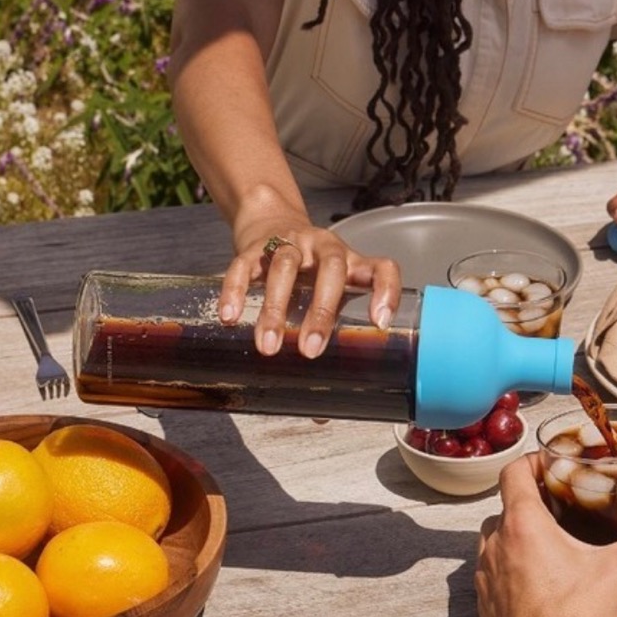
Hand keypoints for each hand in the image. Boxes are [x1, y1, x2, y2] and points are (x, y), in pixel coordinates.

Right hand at [217, 214, 401, 357]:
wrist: (271, 219)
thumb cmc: (308, 268)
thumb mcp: (332, 287)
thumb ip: (335, 325)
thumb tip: (328, 398)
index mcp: (350, 261)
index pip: (381, 268)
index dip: (386, 292)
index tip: (380, 324)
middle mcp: (323, 247)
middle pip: (329, 269)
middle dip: (321, 311)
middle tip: (311, 349)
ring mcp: (289, 243)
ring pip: (284, 268)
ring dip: (276, 308)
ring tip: (269, 346)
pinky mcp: (254, 247)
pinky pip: (244, 266)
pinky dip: (236, 291)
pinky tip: (230, 316)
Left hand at [474, 453, 616, 616]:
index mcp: (522, 526)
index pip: (512, 473)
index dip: (530, 462)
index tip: (551, 465)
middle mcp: (495, 545)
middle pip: (506, 506)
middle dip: (531, 502)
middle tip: (561, 505)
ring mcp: (485, 576)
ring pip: (496, 539)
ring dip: (518, 535)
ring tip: (552, 542)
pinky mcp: (485, 603)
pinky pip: (494, 572)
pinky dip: (512, 567)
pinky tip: (540, 580)